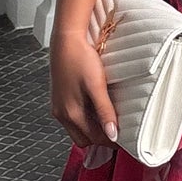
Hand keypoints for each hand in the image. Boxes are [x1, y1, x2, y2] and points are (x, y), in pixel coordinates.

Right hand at [51, 28, 119, 148]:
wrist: (66, 40)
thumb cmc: (80, 58)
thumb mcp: (97, 86)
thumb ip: (104, 112)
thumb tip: (112, 135)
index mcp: (71, 113)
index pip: (93, 139)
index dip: (110, 140)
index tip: (123, 138)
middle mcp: (61, 113)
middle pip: (83, 138)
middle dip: (99, 138)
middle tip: (116, 130)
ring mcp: (58, 106)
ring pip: (77, 128)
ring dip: (91, 128)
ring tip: (107, 118)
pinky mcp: (58, 98)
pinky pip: (72, 117)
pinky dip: (84, 118)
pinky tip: (93, 106)